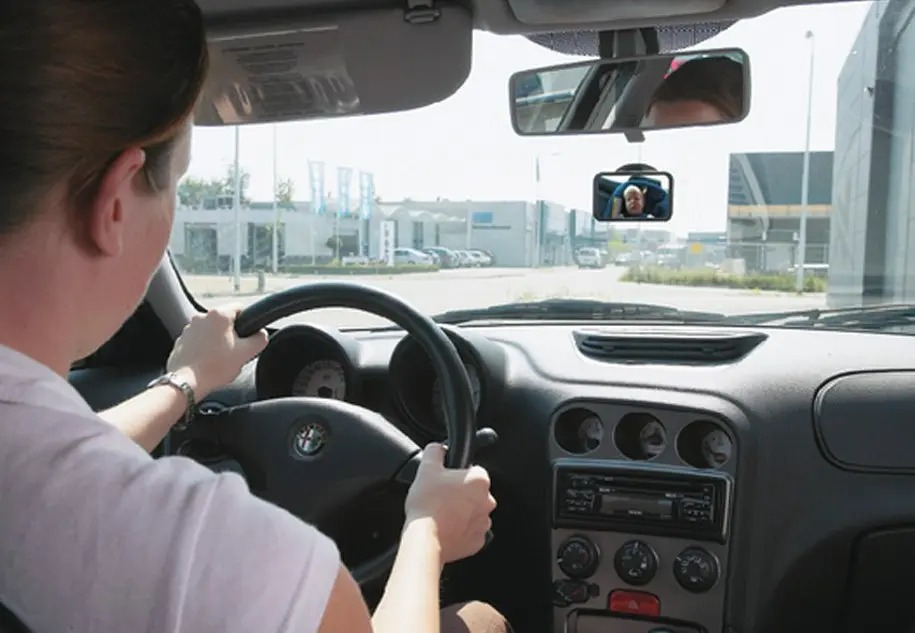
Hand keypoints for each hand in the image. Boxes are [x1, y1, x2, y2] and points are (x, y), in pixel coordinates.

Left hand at [166, 305, 268, 397]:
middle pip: (224, 322)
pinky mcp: (181, 341)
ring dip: (216, 342)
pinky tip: (207, 362)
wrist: (187, 383)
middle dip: (231, 335)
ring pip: (210, 332)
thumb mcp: (246, 353)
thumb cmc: (215, 367)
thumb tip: (262, 334)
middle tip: (234, 352)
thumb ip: (260, 339)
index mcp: (218, 315)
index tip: (247, 337)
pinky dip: (203, 349)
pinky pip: (197, 342)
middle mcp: (201, 317)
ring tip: (219, 360)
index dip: (248, 322)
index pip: (240, 309)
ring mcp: (188, 329)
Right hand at [404, 443, 495, 563]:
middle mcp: (487, 502)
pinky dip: (460, 531)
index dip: (456, 474)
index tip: (445, 480)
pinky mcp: (477, 542)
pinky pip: (470, 532)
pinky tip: (445, 529)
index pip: (473, 470)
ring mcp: (483, 523)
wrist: (425, 540)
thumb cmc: (428, 506)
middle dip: (460, 494)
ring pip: (473, 513)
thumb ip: (435, 452)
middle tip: (440, 497)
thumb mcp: (426, 468)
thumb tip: (437, 448)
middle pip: (474, 492)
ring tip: (440, 514)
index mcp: (479, 481)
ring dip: (461, 512)